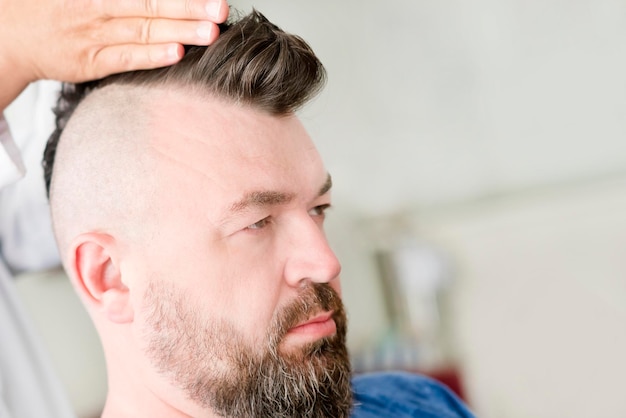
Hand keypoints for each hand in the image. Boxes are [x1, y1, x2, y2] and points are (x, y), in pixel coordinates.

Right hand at [0, 0, 228, 109]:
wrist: (11, 35)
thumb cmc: (56, 6)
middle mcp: (97, 7)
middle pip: (150, 5)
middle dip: (188, 7)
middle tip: (219, 9)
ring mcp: (94, 35)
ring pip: (143, 31)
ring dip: (179, 31)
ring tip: (210, 32)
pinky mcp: (92, 62)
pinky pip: (126, 58)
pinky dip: (151, 56)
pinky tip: (176, 54)